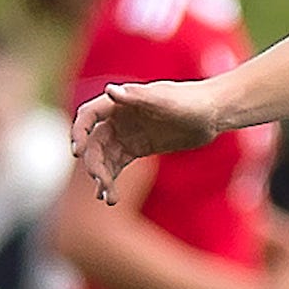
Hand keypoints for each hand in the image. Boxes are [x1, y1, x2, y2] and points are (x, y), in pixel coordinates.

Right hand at [74, 81, 226, 202]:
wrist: (211, 113)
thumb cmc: (190, 102)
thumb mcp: (166, 101)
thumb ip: (138, 97)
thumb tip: (110, 90)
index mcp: (119, 103)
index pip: (88, 116)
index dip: (79, 132)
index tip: (77, 152)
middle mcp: (118, 119)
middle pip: (94, 143)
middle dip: (94, 163)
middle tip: (101, 183)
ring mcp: (126, 135)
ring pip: (104, 158)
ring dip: (102, 177)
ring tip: (108, 198)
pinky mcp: (137, 149)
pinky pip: (117, 166)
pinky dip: (112, 180)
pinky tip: (111, 198)